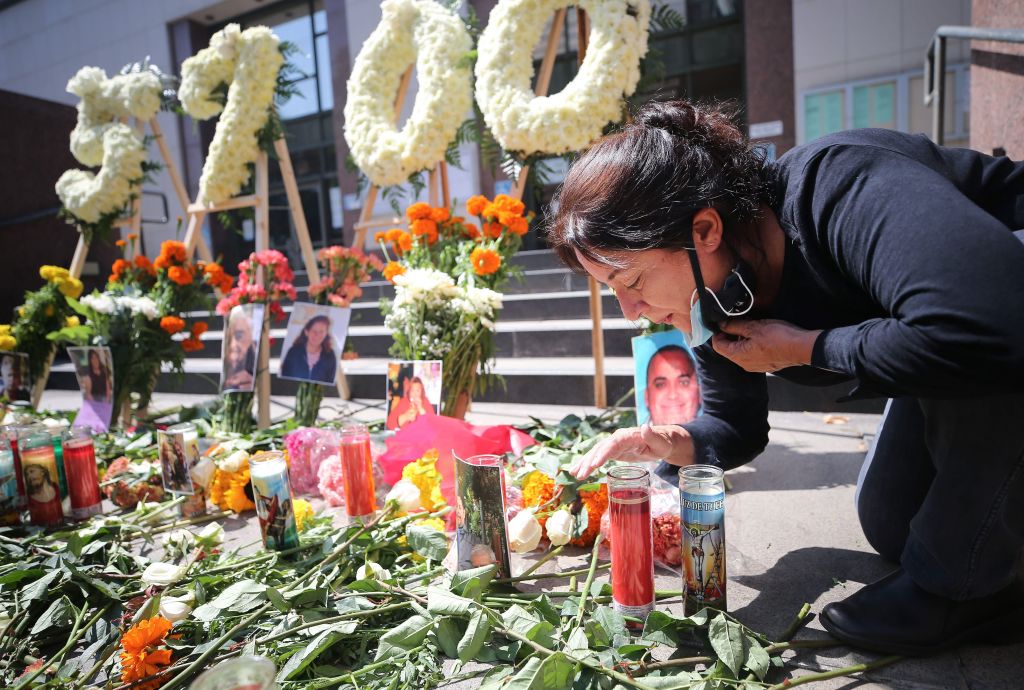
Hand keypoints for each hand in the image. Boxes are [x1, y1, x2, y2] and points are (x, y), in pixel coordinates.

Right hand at [570, 423, 693, 479]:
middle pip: (600, 449)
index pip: (613, 444)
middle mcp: (618, 438)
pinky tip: (579, 471)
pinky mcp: (613, 451)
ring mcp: (614, 444)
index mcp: (628, 436)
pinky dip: (588, 464)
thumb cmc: (663, 443)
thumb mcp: (661, 442)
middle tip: (580, 475)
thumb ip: (652, 436)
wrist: (662, 442)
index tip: (594, 465)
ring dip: (584, 463)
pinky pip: (598, 457)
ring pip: (596, 453)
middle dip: (589, 462)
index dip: (603, 454)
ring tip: (574, 474)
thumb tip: (645, 426)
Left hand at [711, 319, 820, 372]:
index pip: (718, 346)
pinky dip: (751, 345)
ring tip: (751, 327)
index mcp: (738, 356)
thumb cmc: (778, 337)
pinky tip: (760, 336)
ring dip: (741, 339)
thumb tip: (722, 325)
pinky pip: (752, 355)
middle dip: (730, 335)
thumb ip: (735, 326)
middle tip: (737, 322)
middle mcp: (744, 364)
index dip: (717, 333)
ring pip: (741, 352)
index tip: (722, 323)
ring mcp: (755, 366)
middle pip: (729, 349)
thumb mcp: (754, 327)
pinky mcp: (765, 364)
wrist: (801, 348)